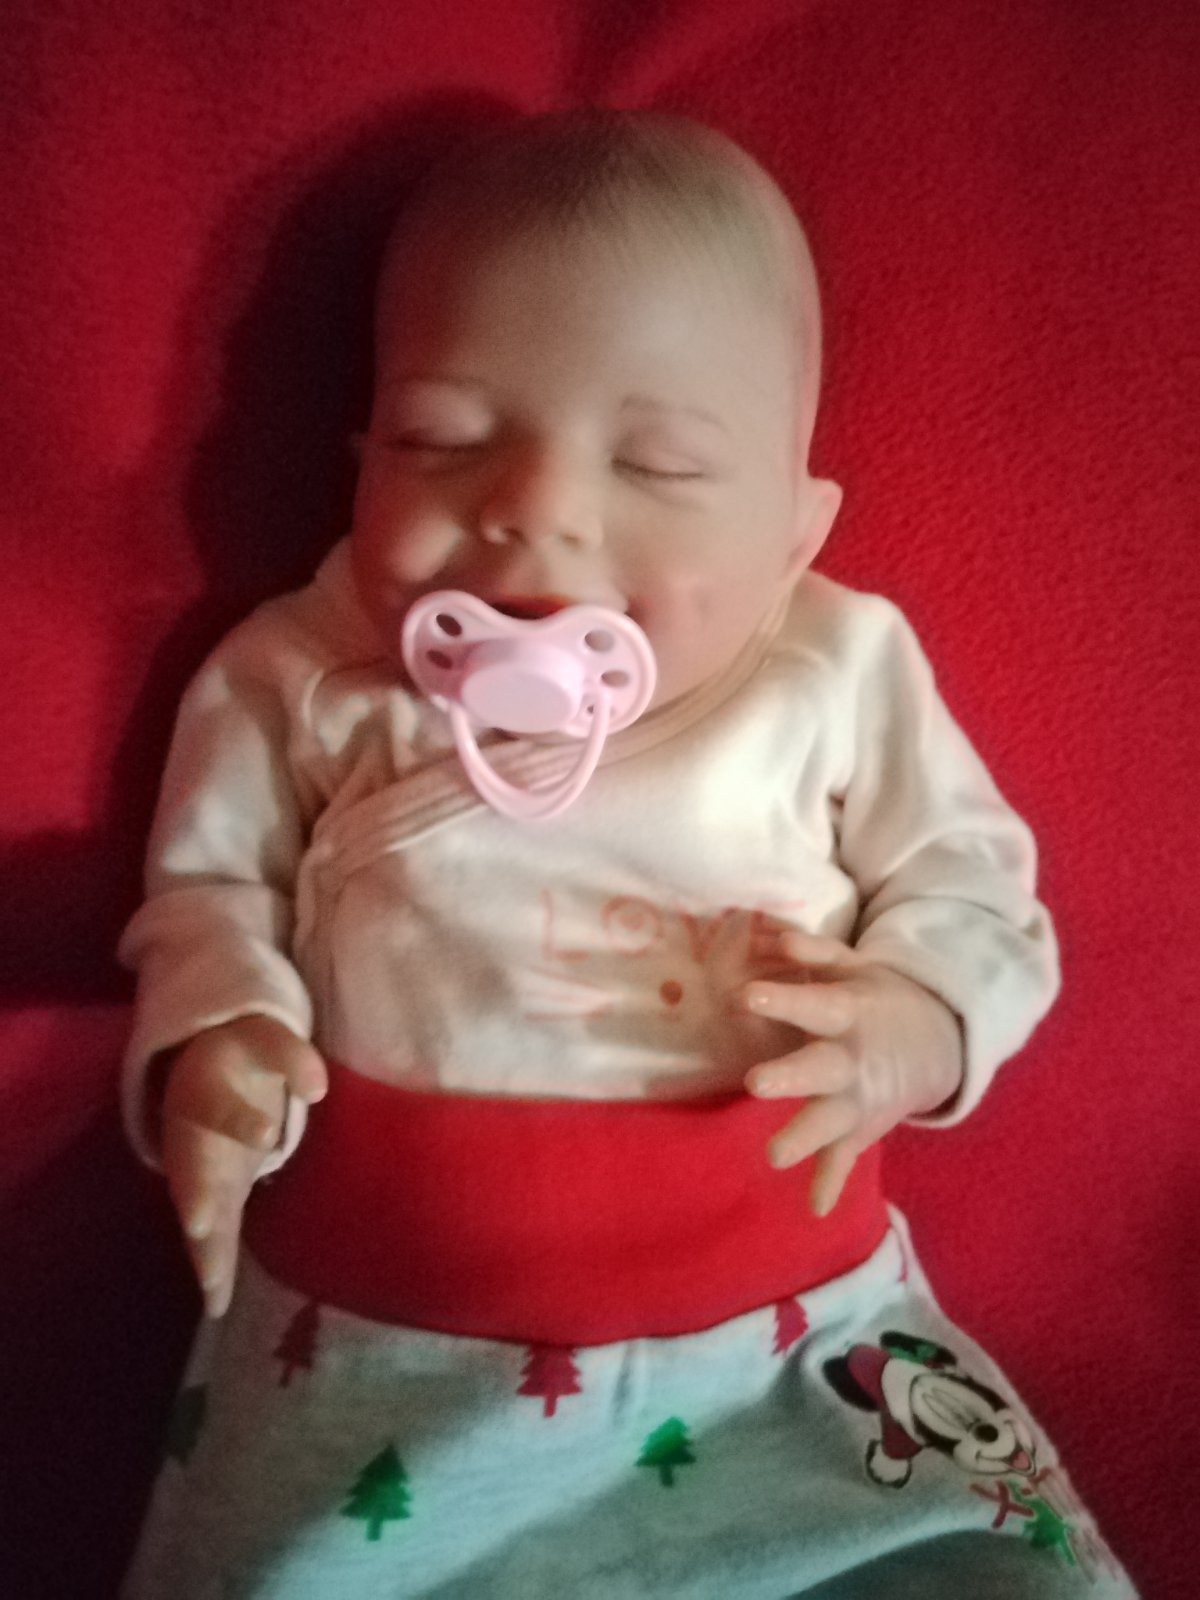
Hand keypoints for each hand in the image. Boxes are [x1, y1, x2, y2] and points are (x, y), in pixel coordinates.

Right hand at [158, 1015, 326, 1318]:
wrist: (206, 1068)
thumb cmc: (243, 1053)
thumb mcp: (266, 1041)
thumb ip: (291, 1057)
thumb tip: (318, 1085)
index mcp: (204, 1092)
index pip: (222, 1103)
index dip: (241, 1117)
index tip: (268, 1132)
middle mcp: (192, 1138)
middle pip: (193, 1170)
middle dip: (198, 1199)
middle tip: (202, 1227)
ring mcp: (198, 1172)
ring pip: (197, 1214)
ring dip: (204, 1249)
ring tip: (212, 1290)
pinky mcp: (211, 1198)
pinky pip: (207, 1236)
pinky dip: (212, 1268)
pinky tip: (218, 1306)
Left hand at [742, 931, 962, 1216]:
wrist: (936, 1044)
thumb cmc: (874, 998)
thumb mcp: (855, 967)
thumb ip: (815, 953)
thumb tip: (772, 937)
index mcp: (849, 1015)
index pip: (814, 1005)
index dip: (783, 1001)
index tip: (746, 995)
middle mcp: (852, 1060)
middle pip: (820, 1069)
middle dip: (790, 1077)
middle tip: (754, 1083)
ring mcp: (858, 1100)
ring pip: (829, 1122)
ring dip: (803, 1137)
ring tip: (774, 1156)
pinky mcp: (859, 1129)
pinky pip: (842, 1159)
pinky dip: (830, 1183)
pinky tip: (814, 1209)